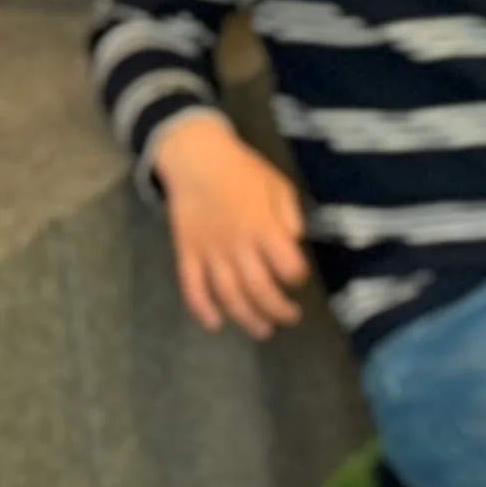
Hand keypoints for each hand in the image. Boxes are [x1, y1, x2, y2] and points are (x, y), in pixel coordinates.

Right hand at [152, 112, 310, 335]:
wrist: (195, 156)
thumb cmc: (242, 170)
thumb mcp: (277, 183)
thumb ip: (290, 215)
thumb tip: (296, 243)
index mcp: (263, 226)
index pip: (288, 266)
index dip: (297, 277)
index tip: (298, 279)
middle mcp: (237, 244)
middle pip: (260, 290)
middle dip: (279, 310)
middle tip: (290, 317)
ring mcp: (210, 252)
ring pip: (229, 295)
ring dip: (248, 319)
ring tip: (263, 330)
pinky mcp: (187, 254)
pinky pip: (192, 287)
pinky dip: (202, 309)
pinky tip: (216, 323)